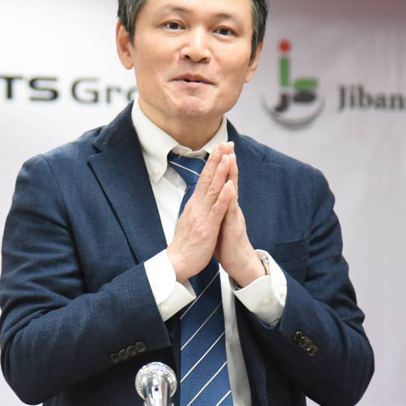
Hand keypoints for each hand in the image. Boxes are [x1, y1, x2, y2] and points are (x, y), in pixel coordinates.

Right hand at [166, 143, 235, 283]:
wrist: (176, 263)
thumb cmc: (186, 244)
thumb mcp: (191, 220)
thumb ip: (197, 207)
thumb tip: (199, 196)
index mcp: (195, 204)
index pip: (205, 178)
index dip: (213, 162)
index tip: (220, 147)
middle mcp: (197, 206)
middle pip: (207, 178)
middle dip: (216, 159)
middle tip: (223, 142)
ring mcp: (202, 216)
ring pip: (212, 190)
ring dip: (220, 172)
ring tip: (227, 157)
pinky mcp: (207, 227)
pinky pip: (217, 210)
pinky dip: (223, 197)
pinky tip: (229, 186)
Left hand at [213, 148, 265, 287]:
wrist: (240, 264)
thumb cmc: (228, 244)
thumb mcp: (221, 222)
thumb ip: (219, 208)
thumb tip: (214, 197)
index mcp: (226, 206)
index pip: (223, 181)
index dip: (221, 165)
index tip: (219, 148)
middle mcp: (231, 207)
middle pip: (229, 180)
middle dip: (228, 162)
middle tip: (227, 143)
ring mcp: (234, 216)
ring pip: (232, 191)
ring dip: (231, 174)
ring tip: (230, 157)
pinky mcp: (234, 228)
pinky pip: (231, 211)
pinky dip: (230, 198)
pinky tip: (230, 187)